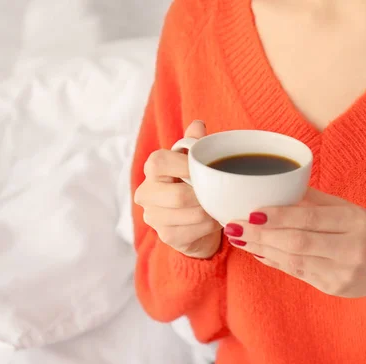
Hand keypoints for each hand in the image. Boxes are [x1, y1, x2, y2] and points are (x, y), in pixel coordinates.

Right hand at [134, 120, 221, 258]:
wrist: (195, 221)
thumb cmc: (194, 183)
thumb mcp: (196, 161)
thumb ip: (195, 144)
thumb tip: (198, 125)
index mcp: (152, 168)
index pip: (160, 162)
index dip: (187, 166)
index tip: (207, 170)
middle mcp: (146, 193)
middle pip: (179, 196)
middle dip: (205, 196)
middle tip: (219, 193)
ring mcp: (154, 217)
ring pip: (192, 214)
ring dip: (211, 210)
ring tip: (219, 205)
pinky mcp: (167, 236)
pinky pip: (196, 230)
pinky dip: (211, 225)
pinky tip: (214, 220)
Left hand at [225, 188, 365, 296]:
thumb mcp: (351, 209)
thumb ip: (316, 201)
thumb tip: (278, 190)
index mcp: (356, 221)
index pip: (311, 218)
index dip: (279, 216)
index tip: (252, 212)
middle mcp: (350, 249)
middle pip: (297, 242)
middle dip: (261, 235)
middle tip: (234, 226)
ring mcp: (342, 273)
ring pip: (293, 260)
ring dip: (262, 249)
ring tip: (239, 238)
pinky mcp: (334, 288)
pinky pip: (298, 273)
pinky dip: (275, 261)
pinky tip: (258, 252)